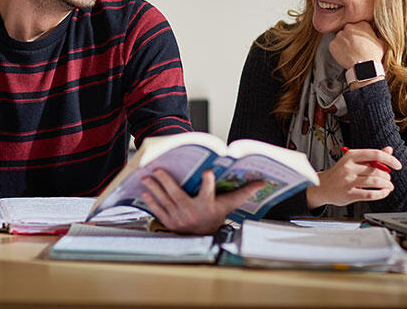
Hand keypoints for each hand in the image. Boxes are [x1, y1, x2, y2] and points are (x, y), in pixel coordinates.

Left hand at [140, 168, 264, 234]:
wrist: (204, 237)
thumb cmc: (215, 217)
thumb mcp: (228, 205)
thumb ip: (242, 193)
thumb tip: (262, 182)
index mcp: (208, 206)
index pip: (209, 193)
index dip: (208, 183)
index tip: (207, 171)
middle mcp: (193, 213)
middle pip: (178, 195)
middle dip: (167, 182)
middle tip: (158, 169)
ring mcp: (179, 218)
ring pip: (165, 201)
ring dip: (154, 188)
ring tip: (146, 177)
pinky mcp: (169, 222)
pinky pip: (158, 210)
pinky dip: (151, 201)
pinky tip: (144, 191)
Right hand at [306, 146, 401, 208]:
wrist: (323, 186)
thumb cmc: (340, 173)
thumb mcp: (353, 160)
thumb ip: (372, 156)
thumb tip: (389, 149)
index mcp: (351, 156)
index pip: (375, 154)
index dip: (390, 159)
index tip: (398, 165)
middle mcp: (349, 167)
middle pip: (377, 170)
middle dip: (387, 176)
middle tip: (388, 179)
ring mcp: (348, 181)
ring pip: (375, 182)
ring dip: (386, 185)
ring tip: (388, 186)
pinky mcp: (349, 194)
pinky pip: (370, 194)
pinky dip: (381, 194)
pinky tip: (384, 192)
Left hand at [328, 21, 384, 68]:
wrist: (363, 66)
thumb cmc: (373, 55)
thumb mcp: (381, 42)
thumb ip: (377, 34)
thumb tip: (377, 32)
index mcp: (361, 25)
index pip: (358, 25)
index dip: (359, 33)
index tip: (360, 39)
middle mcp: (349, 27)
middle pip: (348, 30)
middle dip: (350, 36)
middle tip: (355, 45)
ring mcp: (339, 35)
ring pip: (340, 37)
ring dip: (343, 43)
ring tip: (350, 51)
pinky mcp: (332, 44)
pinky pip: (334, 45)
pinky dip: (337, 50)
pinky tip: (344, 55)